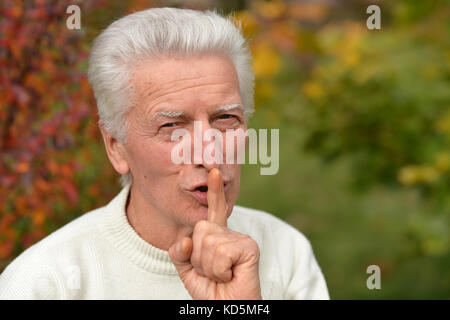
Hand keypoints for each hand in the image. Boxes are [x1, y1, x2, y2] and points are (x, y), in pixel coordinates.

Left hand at [168, 168, 261, 299]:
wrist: (228, 308)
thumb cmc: (213, 291)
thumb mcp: (188, 271)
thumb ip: (180, 253)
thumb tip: (186, 239)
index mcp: (218, 236)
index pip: (214, 210)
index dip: (214, 191)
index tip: (214, 171)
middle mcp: (230, 233)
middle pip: (200, 229)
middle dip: (198, 257)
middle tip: (213, 271)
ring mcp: (241, 238)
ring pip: (208, 243)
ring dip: (209, 267)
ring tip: (222, 275)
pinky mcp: (249, 247)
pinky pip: (220, 253)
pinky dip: (219, 271)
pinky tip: (231, 275)